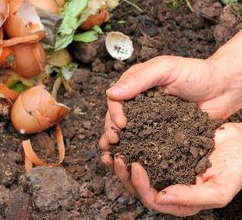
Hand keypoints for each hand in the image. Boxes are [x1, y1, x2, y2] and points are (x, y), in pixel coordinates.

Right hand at [99, 54, 241, 153]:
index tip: (121, 124)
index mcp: (135, 86)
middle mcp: (139, 104)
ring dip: (119, 144)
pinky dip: (137, 152)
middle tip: (113, 142)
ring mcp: (149, 120)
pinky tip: (132, 160)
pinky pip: (146, 143)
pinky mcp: (161, 134)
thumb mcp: (166, 69)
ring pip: (128, 133)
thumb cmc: (196, 73)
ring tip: (114, 156)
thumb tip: (111, 93)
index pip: (115, 100)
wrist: (224, 89)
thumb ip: (139, 79)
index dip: (114, 113)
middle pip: (116, 118)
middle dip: (111, 131)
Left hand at [101, 123, 241, 216]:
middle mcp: (168, 187)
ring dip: (120, 161)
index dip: (139, 185)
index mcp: (180, 201)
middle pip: (138, 187)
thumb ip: (192, 197)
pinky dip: (130, 145)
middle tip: (116, 156)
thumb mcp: (220, 188)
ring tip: (110, 148)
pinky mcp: (162, 153)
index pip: (152, 199)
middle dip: (123, 174)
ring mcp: (164, 169)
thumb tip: (161, 197)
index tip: (134, 165)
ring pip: (135, 171)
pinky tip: (122, 137)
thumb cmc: (237, 167)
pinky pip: (141, 151)